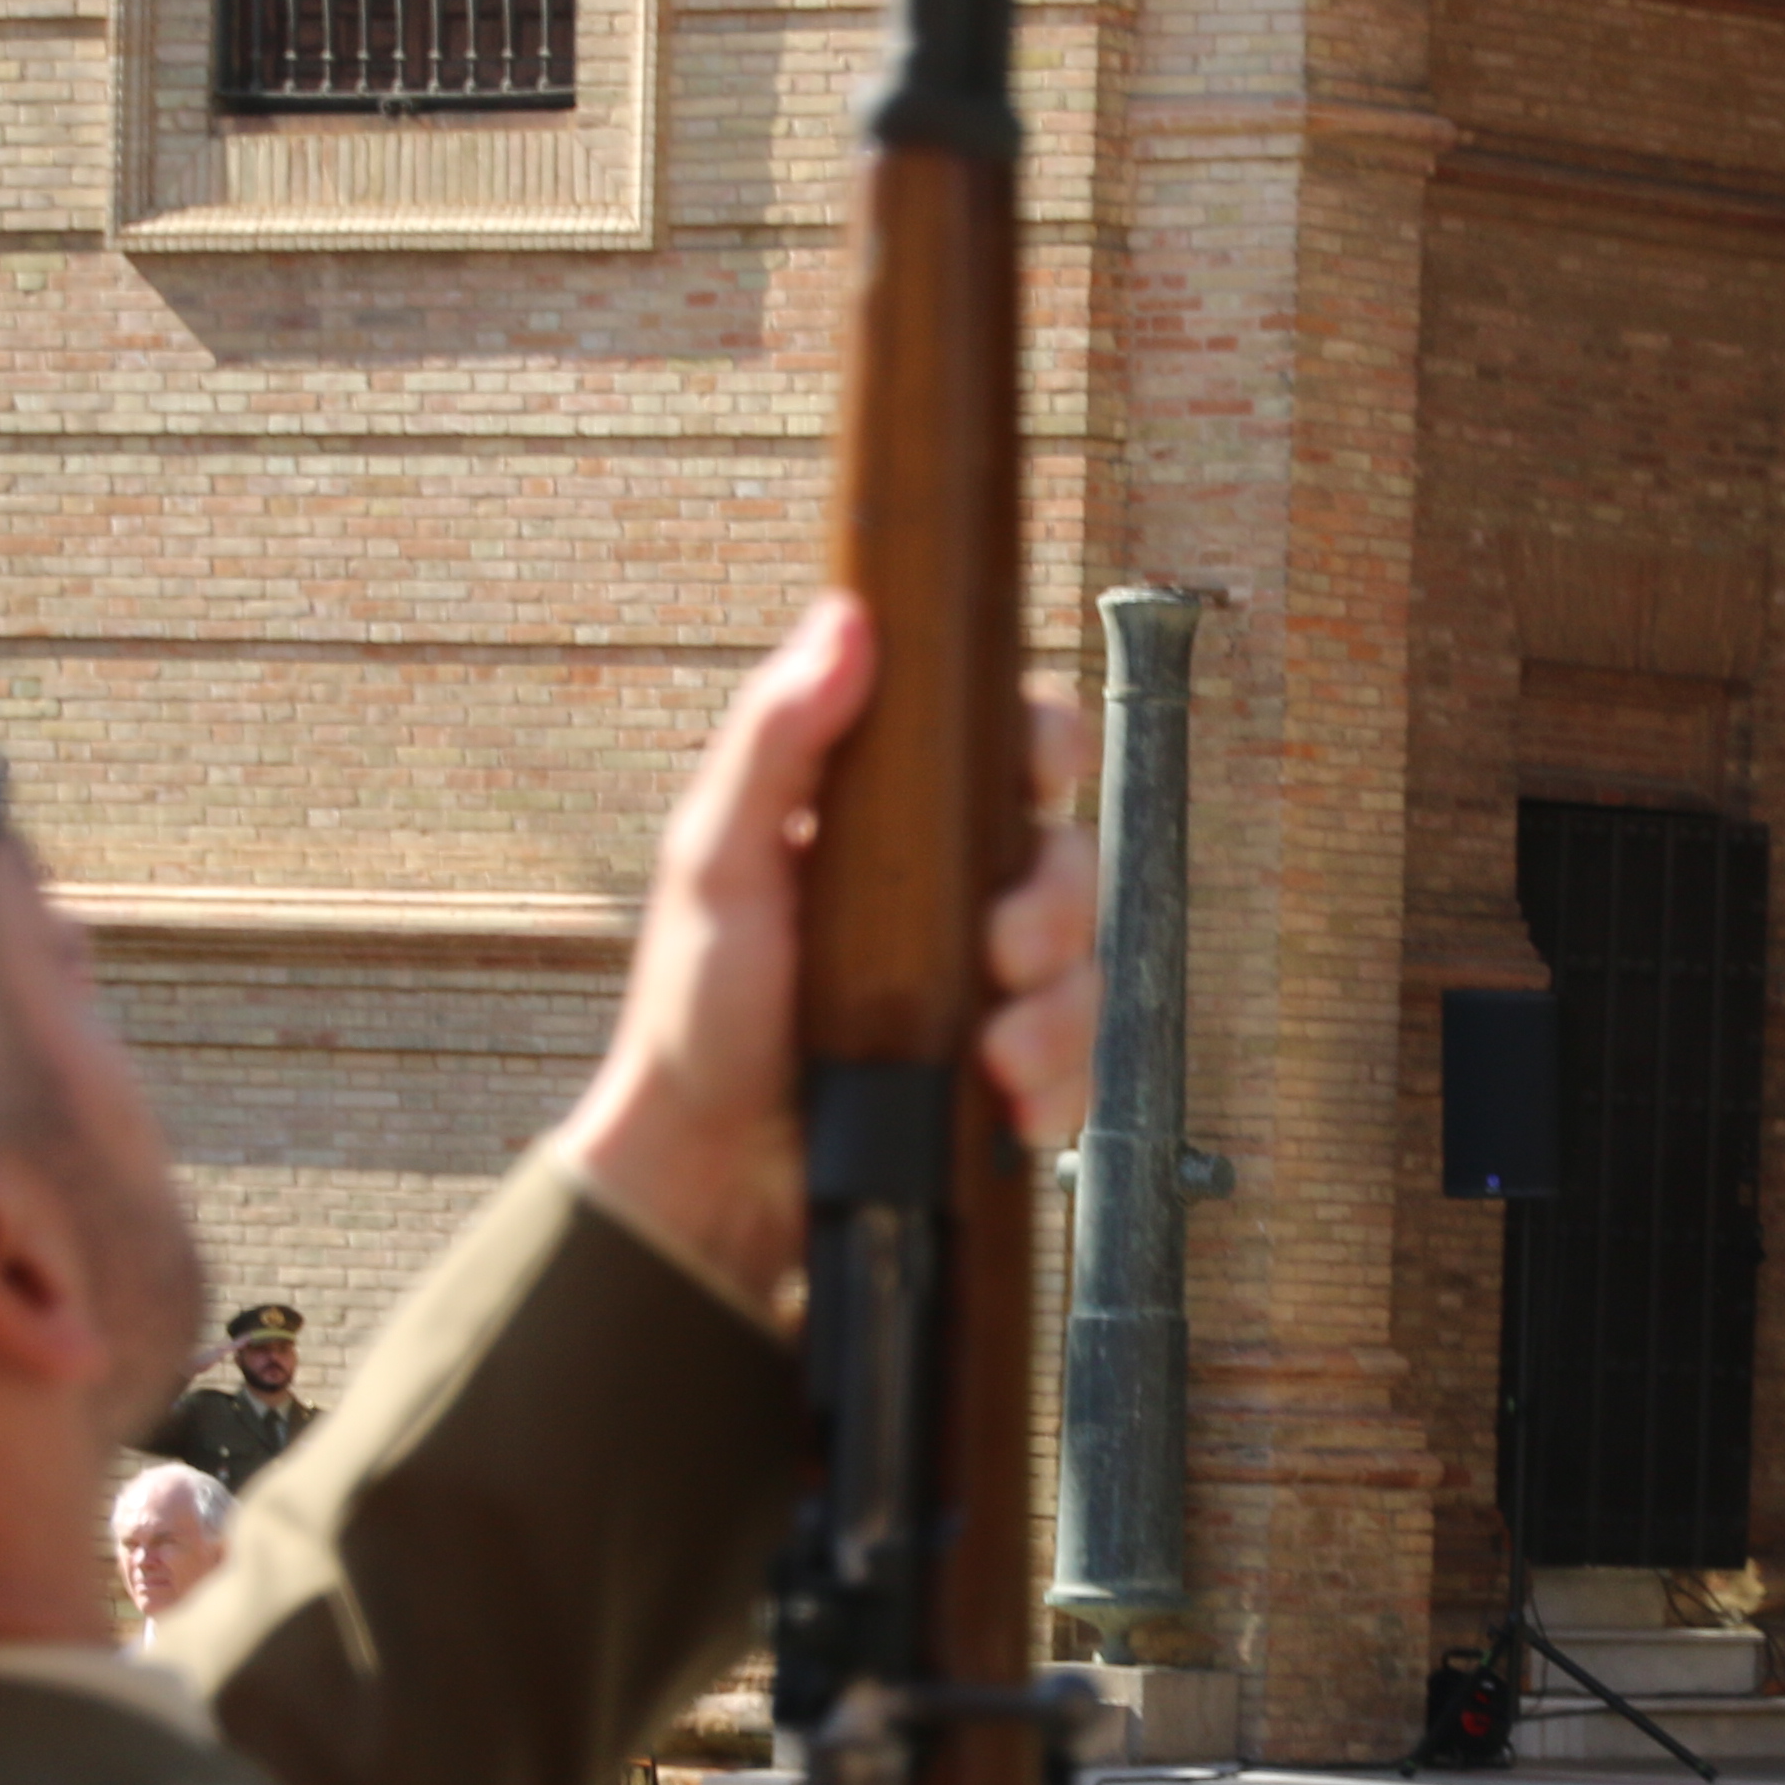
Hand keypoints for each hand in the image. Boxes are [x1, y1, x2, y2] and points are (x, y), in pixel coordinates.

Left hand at [552, 596, 1105, 1313]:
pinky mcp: (1004, 1078)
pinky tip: (1014, 1107)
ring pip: (1087, 966)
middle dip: (1061, 903)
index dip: (1046, 742)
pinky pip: (1080, 1069)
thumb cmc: (697, 1002)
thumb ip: (777, 740)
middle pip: (1071, 856)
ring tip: (997, 1055)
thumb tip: (848, 618)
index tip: (1036, 770)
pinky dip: (1061, 1088)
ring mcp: (987, 989)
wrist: (708, 1166)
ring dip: (1061, 1009)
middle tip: (1006, 949)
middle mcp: (956, 895)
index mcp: (898, 821)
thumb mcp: (718, 857)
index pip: (1006, 746)